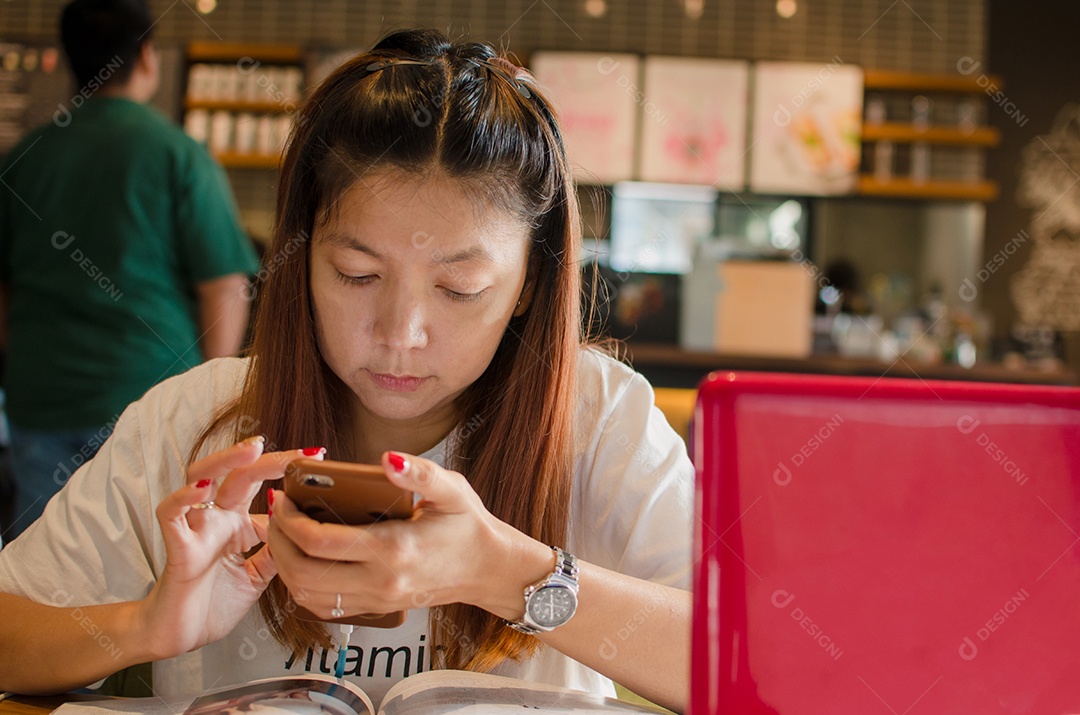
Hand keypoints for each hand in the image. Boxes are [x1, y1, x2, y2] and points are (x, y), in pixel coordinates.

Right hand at [139, 438, 324, 658]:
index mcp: (237, 523)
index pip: (262, 486)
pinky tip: (201, 490)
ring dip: (225, 461)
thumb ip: (277, 550)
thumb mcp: (258, 575)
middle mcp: (216, 518)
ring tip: (252, 450)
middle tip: (303, 453)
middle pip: (239, 474)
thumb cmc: (213, 603)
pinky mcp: (177, 548)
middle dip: (270, 459)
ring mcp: (195, 529)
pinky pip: (171, 515)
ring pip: (200, 477)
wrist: (179, 636)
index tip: (317, 461)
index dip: (288, 474)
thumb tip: (306, 529)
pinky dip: (183, 498)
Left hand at [268, 452, 552, 621]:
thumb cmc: (469, 526)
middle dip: (277, 544)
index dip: (290, 520)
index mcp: (393, 548)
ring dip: (285, 568)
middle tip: (274, 516)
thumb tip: (387, 460)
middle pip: (303, 574)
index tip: (283, 497)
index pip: (320, 542)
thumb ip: (419, 473)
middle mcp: (380, 580)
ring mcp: (377, 599)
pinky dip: (304, 587)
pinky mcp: (377, 608)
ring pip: (308, 596)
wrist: (489, 570)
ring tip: (283, 536)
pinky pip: (325, 607)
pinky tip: (304, 561)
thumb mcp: (451, 490)